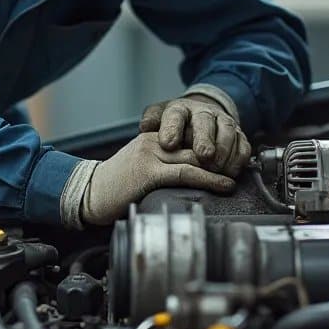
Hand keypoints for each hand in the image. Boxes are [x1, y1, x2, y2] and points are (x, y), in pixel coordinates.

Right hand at [78, 133, 235, 225]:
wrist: (87, 193)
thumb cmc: (115, 187)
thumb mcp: (143, 168)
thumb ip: (165, 165)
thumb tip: (195, 174)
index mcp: (154, 137)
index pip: (192, 135)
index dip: (215, 147)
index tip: (233, 160)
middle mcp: (154, 141)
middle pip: (198, 142)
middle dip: (223, 155)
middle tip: (241, 168)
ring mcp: (151, 155)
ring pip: (196, 156)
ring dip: (222, 166)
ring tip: (238, 176)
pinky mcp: (148, 172)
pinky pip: (185, 173)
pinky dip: (209, 179)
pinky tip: (224, 185)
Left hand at [140, 93, 251, 175]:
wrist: (200, 118)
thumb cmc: (175, 125)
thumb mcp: (158, 119)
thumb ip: (151, 122)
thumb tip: (145, 127)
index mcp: (180, 109)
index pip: (175, 115)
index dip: (172, 128)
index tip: (167, 144)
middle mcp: (203, 112)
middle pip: (205, 121)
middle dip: (205, 138)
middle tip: (203, 155)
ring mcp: (223, 122)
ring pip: (227, 131)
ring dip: (224, 150)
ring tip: (216, 167)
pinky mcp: (238, 135)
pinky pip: (243, 144)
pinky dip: (238, 158)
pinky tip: (231, 171)